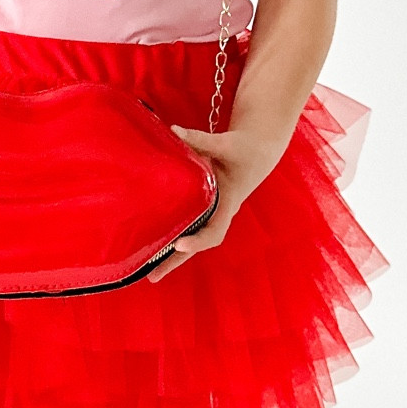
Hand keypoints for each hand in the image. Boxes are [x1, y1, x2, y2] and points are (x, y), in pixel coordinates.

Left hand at [147, 122, 287, 281]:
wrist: (257, 150)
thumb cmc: (244, 148)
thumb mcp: (226, 143)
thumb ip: (200, 139)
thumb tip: (174, 130)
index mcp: (228, 203)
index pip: (214, 231)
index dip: (197, 240)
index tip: (178, 245)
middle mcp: (219, 213)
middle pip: (197, 244)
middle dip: (176, 261)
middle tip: (152, 277)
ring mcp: (211, 212)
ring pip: (191, 238)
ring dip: (172, 254)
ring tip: (149, 269)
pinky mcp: (204, 206)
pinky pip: (187, 226)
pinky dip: (173, 236)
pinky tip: (154, 241)